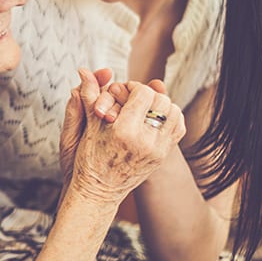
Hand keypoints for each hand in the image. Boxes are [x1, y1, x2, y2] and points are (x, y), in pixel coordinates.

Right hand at [67, 69, 185, 205]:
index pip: (144, 93)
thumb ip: (89, 95)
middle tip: (133, 98)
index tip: (122, 91)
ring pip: (174, 112)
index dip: (133, 87)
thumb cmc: (88, 158)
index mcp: (124, 132)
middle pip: (162, 101)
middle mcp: (145, 142)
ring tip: (144, 108)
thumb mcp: (86, 125)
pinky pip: (178, 128)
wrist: (98, 191)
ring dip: (160, 105)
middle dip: (147, 94)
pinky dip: (169, 118)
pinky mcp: (163, 156)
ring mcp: (157, 151)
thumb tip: (83, 70)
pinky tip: (153, 119)